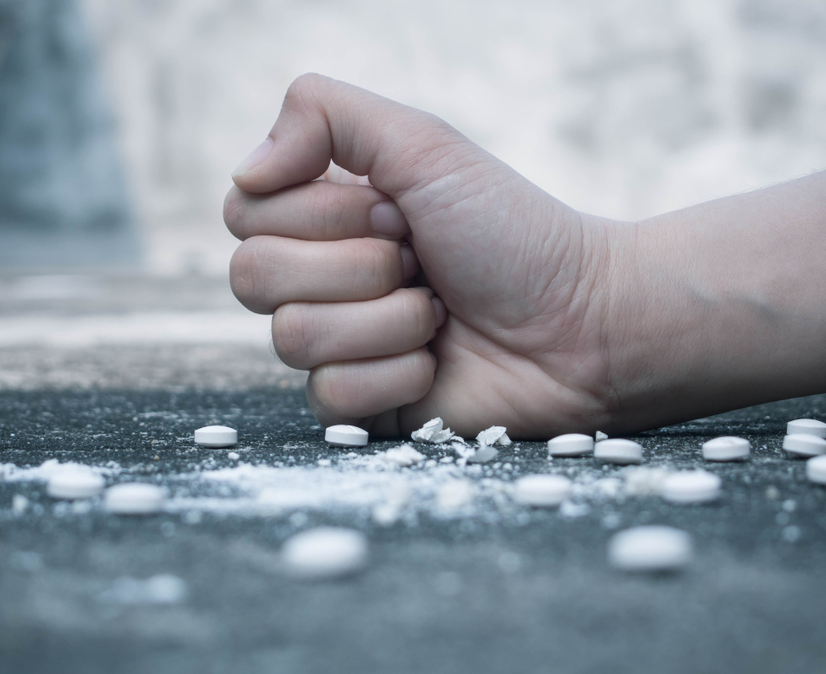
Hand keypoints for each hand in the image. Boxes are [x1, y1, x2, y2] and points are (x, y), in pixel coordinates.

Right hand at [225, 74, 625, 437]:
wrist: (582, 324)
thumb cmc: (512, 234)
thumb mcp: (424, 145)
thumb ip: (324, 116)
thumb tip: (243, 172)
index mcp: (326, 218)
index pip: (246, 212)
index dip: (321, 213)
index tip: (398, 211)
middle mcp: (322, 280)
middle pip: (253, 277)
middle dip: (356, 265)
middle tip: (421, 261)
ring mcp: (339, 346)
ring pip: (292, 339)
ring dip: (386, 320)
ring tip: (439, 313)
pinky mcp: (363, 406)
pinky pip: (330, 395)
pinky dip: (398, 373)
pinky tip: (438, 363)